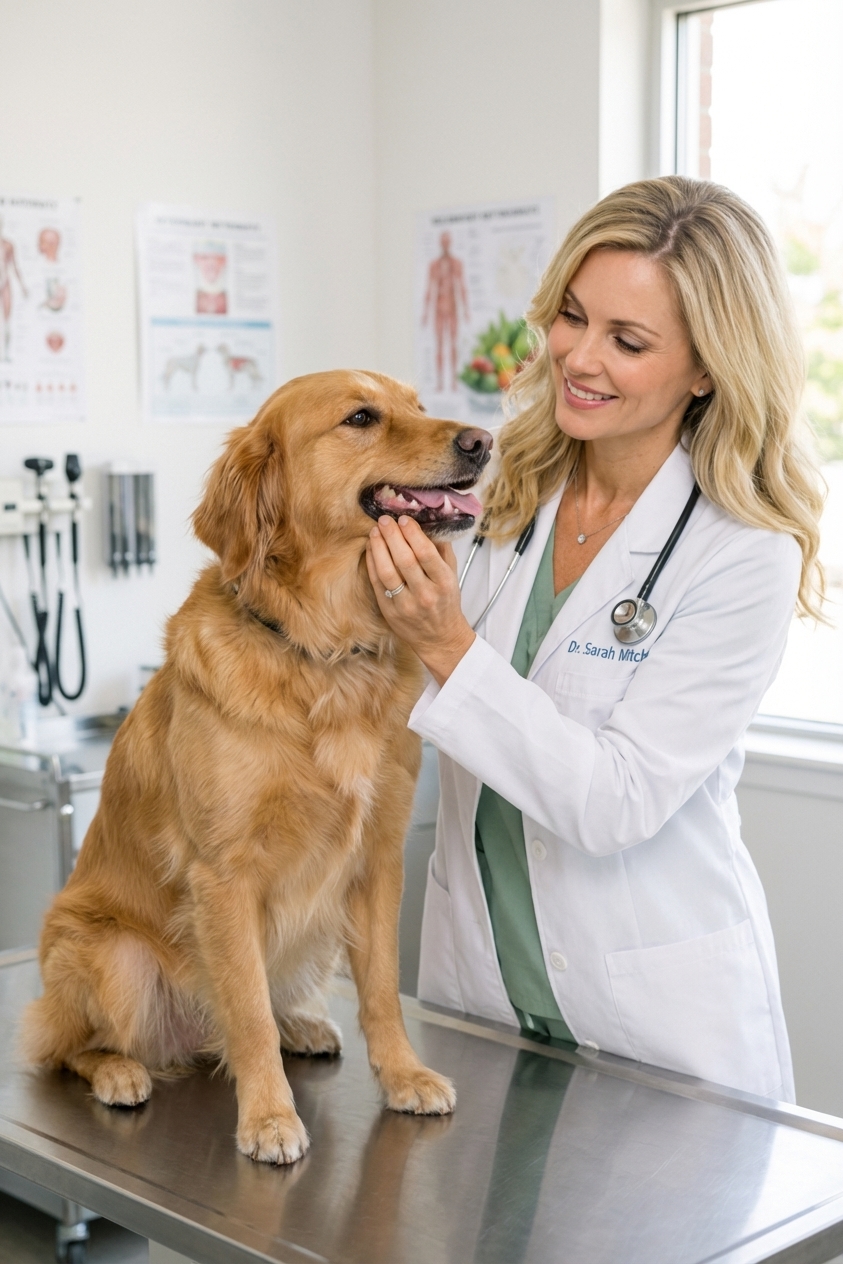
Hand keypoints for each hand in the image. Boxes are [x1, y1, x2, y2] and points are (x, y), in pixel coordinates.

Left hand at [366, 516, 475, 684]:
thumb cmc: (446, 602)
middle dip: (392, 536)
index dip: (412, 534)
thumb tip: (426, 522)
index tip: (404, 519)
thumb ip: (442, 550)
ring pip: (387, 572)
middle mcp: (425, 594)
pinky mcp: (390, 611)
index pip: (426, 554)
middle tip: (384, 520)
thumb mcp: (452, 575)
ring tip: (375, 532)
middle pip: (404, 560)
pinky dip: (372, 563)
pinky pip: (377, 583)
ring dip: (378, 548)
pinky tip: (371, 549)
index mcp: (444, 582)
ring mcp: (406, 605)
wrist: (440, 637)